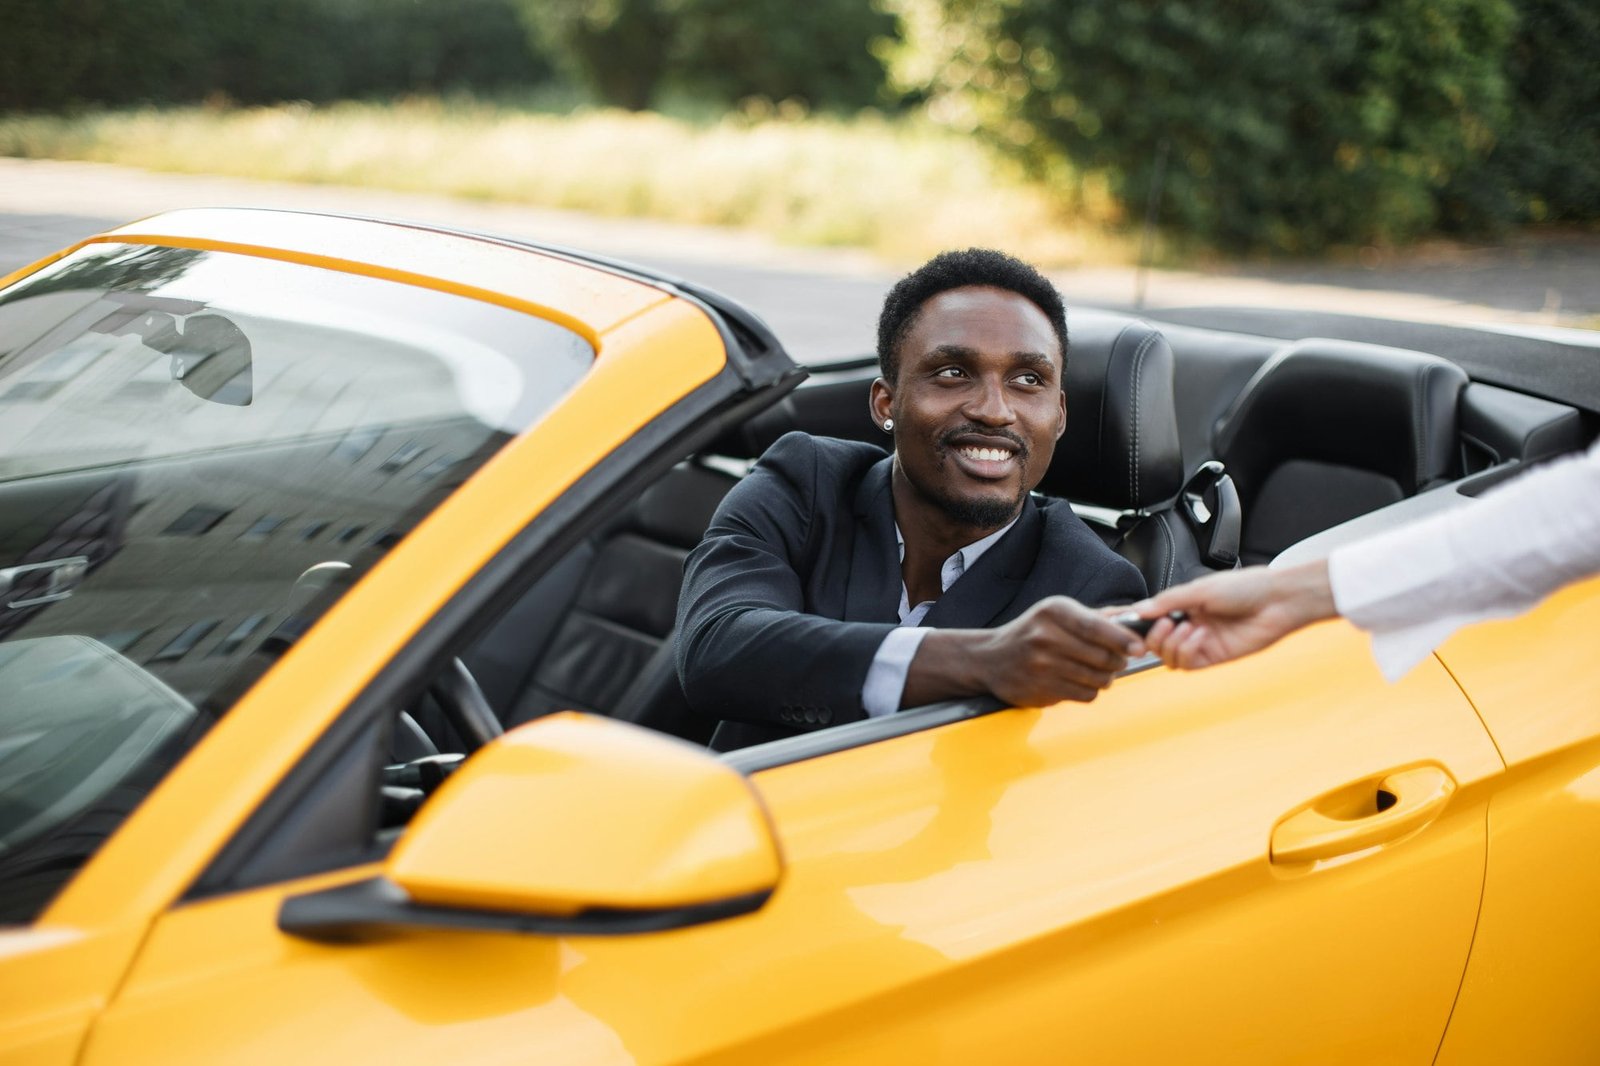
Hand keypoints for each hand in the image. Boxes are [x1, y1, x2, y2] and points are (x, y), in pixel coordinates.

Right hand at [906, 596, 1143, 706]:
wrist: (990, 658)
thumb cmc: (1033, 632)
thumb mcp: (1057, 613)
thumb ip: (1097, 616)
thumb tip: (1138, 618)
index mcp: (1053, 612)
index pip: (1096, 627)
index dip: (1123, 639)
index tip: (1139, 647)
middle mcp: (1045, 637)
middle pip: (1102, 657)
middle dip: (1118, 661)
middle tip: (1119, 660)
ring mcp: (1041, 666)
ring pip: (1096, 679)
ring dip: (1106, 678)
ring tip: (1097, 671)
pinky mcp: (1040, 690)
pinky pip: (1084, 695)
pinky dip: (1090, 691)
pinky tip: (1079, 681)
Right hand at [1137, 561, 1336, 669]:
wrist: (1278, 600)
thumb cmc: (1246, 587)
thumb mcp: (1199, 589)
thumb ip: (1167, 602)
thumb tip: (1139, 611)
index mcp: (1185, 606)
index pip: (1152, 619)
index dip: (1139, 624)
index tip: (1128, 623)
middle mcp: (1190, 625)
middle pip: (1155, 643)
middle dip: (1153, 636)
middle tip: (1161, 625)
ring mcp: (1201, 643)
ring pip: (1168, 657)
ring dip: (1170, 644)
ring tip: (1185, 627)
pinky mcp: (1214, 657)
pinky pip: (1188, 664)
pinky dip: (1186, 651)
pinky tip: (1198, 636)